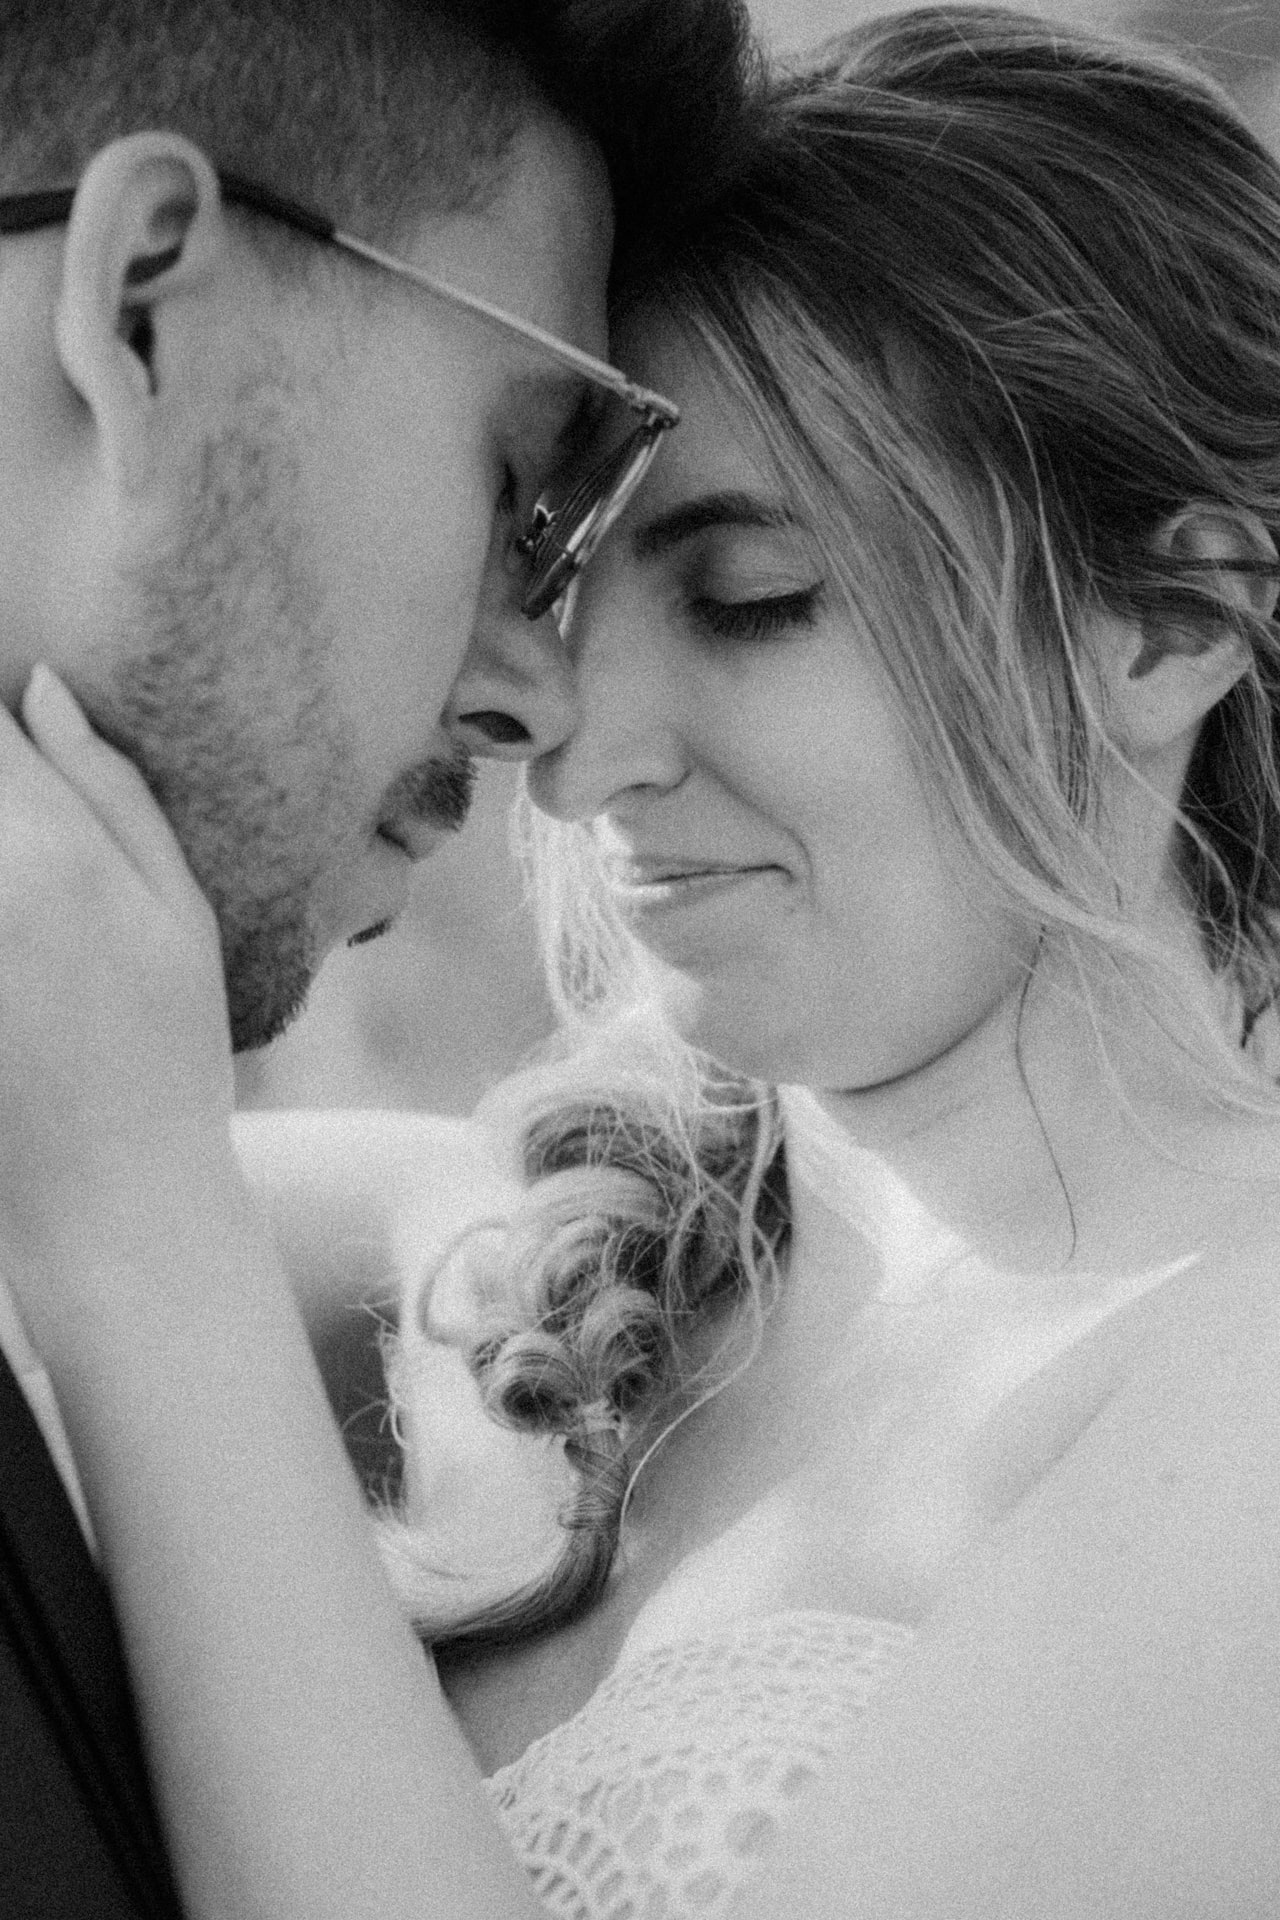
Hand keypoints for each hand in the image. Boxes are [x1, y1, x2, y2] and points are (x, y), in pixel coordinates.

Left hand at [0, 666, 232, 1278]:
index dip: (0, 714)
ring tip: (28, 920)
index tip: (15, 720)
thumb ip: (111, 792)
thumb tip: (38, 687)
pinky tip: (13, 958)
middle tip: (26, 837)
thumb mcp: (177, 913)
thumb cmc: (165, 1053)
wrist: (108, 1203)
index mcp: (49, 854)